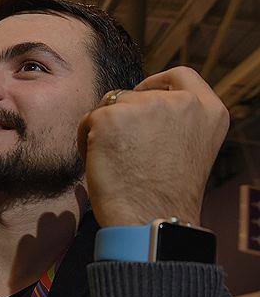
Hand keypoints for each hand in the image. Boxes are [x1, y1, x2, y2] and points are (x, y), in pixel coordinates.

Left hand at [77, 66, 229, 226]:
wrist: (150, 220)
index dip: (157, 82)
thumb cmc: (165, 197)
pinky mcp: (111, 117)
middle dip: (123, 118)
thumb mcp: (188, 149)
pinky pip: (88, 121)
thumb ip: (175, 122)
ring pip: (110, 106)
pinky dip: (86, 141)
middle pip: (136, 94)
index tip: (142, 92)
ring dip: (104, 130)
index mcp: (209, 111)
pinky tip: (101, 165)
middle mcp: (182, 103)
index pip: (181, 76)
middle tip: (125, 155)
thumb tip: (142, 106)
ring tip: (115, 163)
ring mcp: (146, 106)